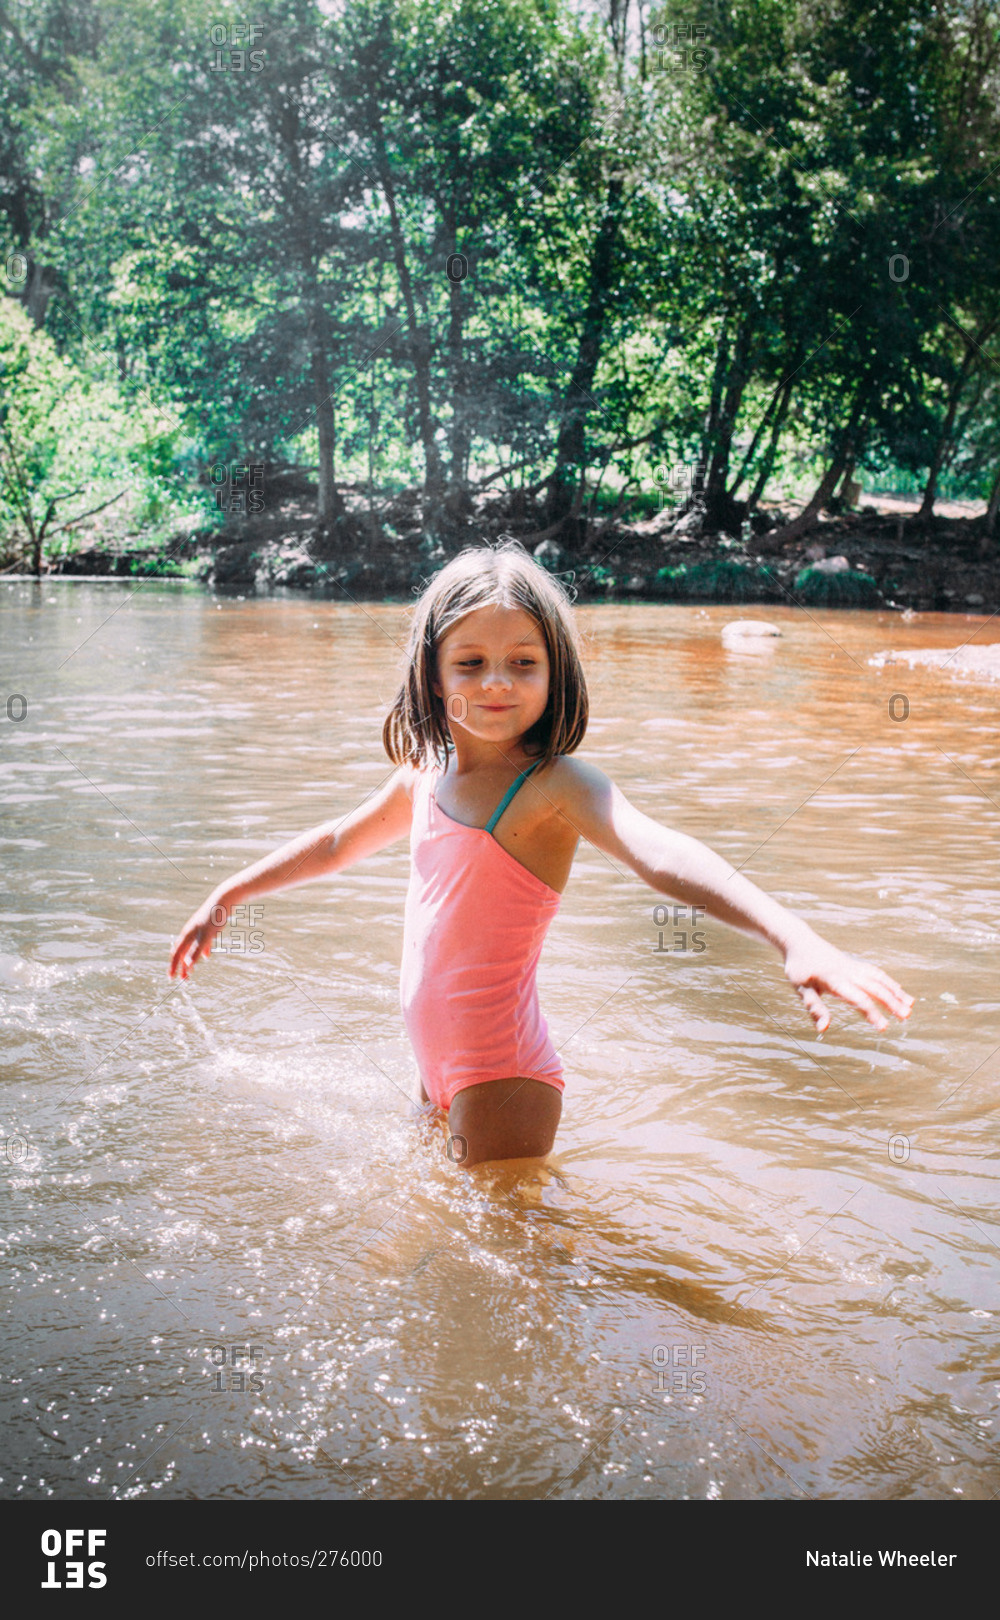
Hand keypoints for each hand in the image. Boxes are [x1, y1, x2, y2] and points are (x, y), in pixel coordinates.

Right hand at [169, 898, 224, 979]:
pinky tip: (207, 956)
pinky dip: (201, 951)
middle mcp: (189, 932)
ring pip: (190, 948)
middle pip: (182, 953)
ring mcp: (197, 929)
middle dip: (181, 967)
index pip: (176, 954)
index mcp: (187, 935)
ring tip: (191, 971)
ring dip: (190, 960)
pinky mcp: (205, 927)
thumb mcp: (206, 937)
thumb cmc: (214, 918)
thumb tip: (187, 965)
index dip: (173, 967)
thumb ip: (196, 951)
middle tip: (183, 980)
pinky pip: (200, 943)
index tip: (172, 979)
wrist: (223, 900)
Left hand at [783, 930, 913, 1032]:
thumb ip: (814, 1008)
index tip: (884, 1028)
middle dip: (891, 1002)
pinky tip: (899, 992)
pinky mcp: (854, 964)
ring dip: (895, 991)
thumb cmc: (798, 968)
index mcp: (834, 980)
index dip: (872, 1013)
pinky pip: (875, 973)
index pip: (858, 998)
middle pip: (874, 987)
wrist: (799, 941)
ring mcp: (853, 966)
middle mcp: (848, 972)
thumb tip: (823, 1029)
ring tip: (911, 1006)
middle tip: (906, 1017)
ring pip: (879, 978)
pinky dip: (889, 982)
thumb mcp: (801, 990)